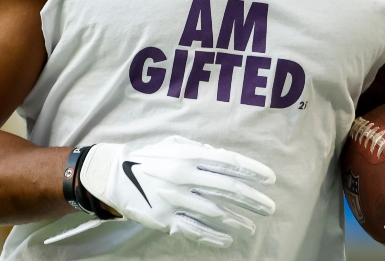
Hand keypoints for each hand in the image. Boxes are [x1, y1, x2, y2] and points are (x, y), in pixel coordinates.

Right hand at [78, 136, 275, 247]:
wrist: (114, 175)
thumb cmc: (149, 157)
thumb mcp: (173, 144)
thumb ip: (200, 149)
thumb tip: (227, 159)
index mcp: (188, 155)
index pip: (229, 162)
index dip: (252, 170)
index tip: (271, 180)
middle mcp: (183, 176)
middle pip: (227, 189)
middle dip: (253, 199)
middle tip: (270, 207)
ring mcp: (174, 199)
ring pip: (215, 212)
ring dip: (238, 220)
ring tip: (253, 226)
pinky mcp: (165, 218)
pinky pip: (194, 230)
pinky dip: (214, 237)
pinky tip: (228, 239)